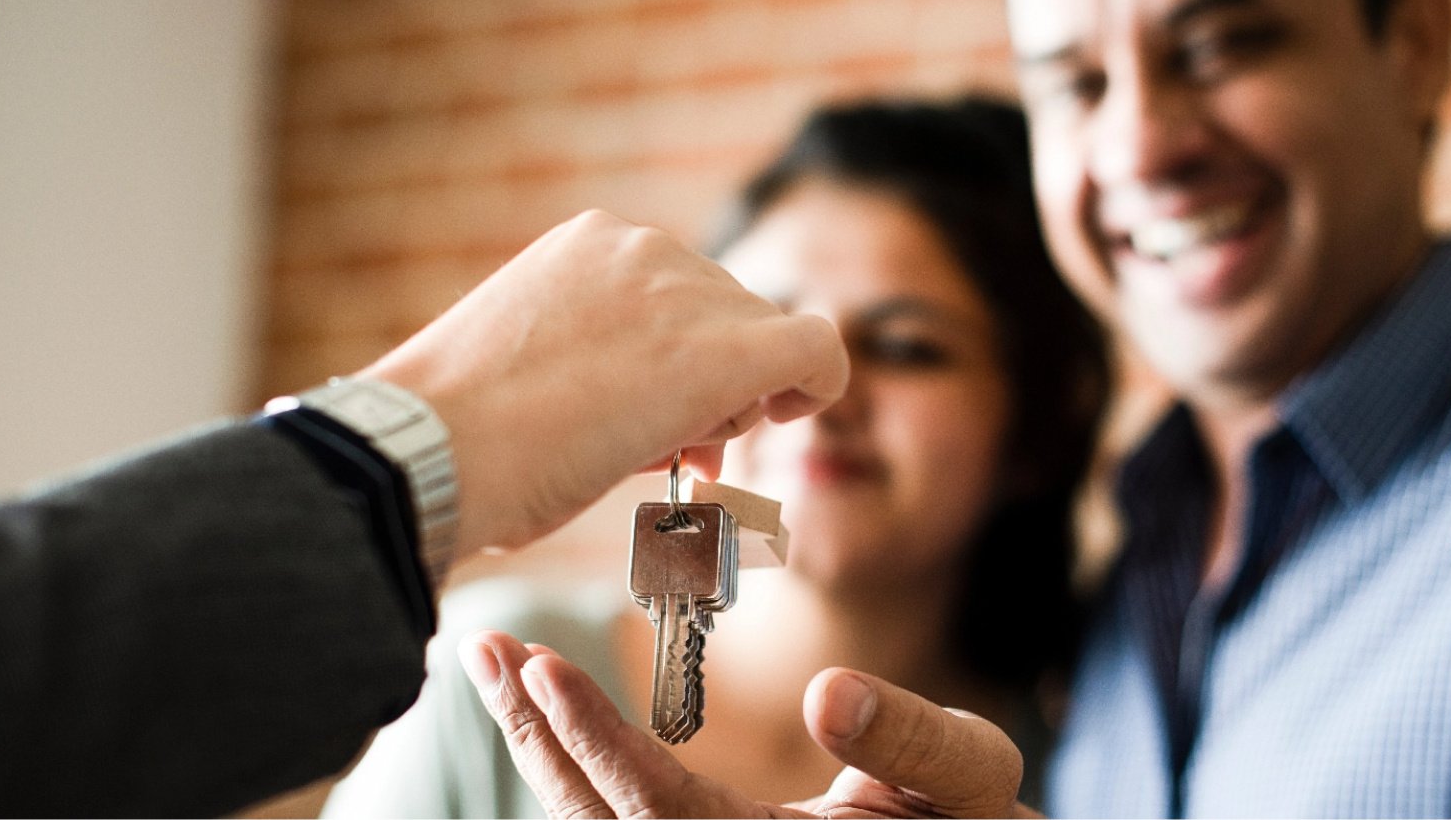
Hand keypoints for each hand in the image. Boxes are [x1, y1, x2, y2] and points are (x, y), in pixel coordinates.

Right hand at [358, 210, 848, 560]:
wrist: (435, 450)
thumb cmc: (461, 438)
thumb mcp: (531, 370)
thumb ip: (602, 368)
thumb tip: (665, 417)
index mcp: (591, 244)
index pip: (680, 297)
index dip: (683, 360)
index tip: (656, 418)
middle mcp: (646, 250)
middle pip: (728, 315)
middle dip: (714, 386)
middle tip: (678, 455)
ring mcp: (689, 292)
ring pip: (762, 340)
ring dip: (737, 402)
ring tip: (668, 454)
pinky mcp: (729, 347)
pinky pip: (814, 349)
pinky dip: (818, 383)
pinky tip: (793, 414)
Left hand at [458, 630, 1037, 818]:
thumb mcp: (970, 777)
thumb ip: (909, 739)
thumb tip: (829, 694)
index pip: (655, 809)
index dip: (594, 741)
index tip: (539, 669)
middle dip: (535, 733)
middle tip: (481, 649)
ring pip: (596, 819)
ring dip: (542, 742)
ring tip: (496, 664)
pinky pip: (620, 813)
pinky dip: (575, 757)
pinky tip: (546, 707)